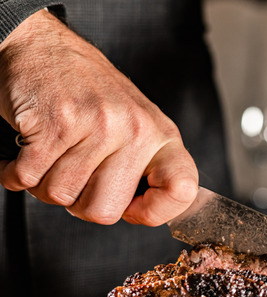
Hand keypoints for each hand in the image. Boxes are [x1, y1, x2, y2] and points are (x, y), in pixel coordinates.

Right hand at [0, 10, 197, 225]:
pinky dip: (15, 173)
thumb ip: (144, 168)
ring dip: (44, 184)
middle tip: (74, 176)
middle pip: (103, 211)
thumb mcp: (135, 125)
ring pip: (60, 196)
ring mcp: (97, 125)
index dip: (155, 212)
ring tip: (50, 155)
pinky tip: (24, 152)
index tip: (132, 209)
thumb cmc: (88, 92)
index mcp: (161, 135)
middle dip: (78, 203)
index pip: (182, 189)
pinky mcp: (56, 123)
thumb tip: (144, 213)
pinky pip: (28, 178)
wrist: (42, 45)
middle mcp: (136, 130)